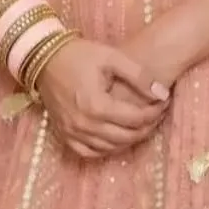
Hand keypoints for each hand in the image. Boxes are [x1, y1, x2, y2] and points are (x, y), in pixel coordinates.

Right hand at [36, 36, 169, 160]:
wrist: (44, 58)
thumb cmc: (79, 55)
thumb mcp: (112, 57)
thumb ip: (140, 76)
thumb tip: (162, 94)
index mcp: (97, 105)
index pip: (136, 119)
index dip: (155, 112)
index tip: (164, 102)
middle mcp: (84, 124)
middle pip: (126, 137)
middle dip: (147, 127)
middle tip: (157, 114)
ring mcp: (72, 132)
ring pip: (111, 148)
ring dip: (130, 139)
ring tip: (142, 124)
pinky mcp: (64, 134)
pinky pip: (89, 153)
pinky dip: (107, 149)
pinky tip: (117, 137)